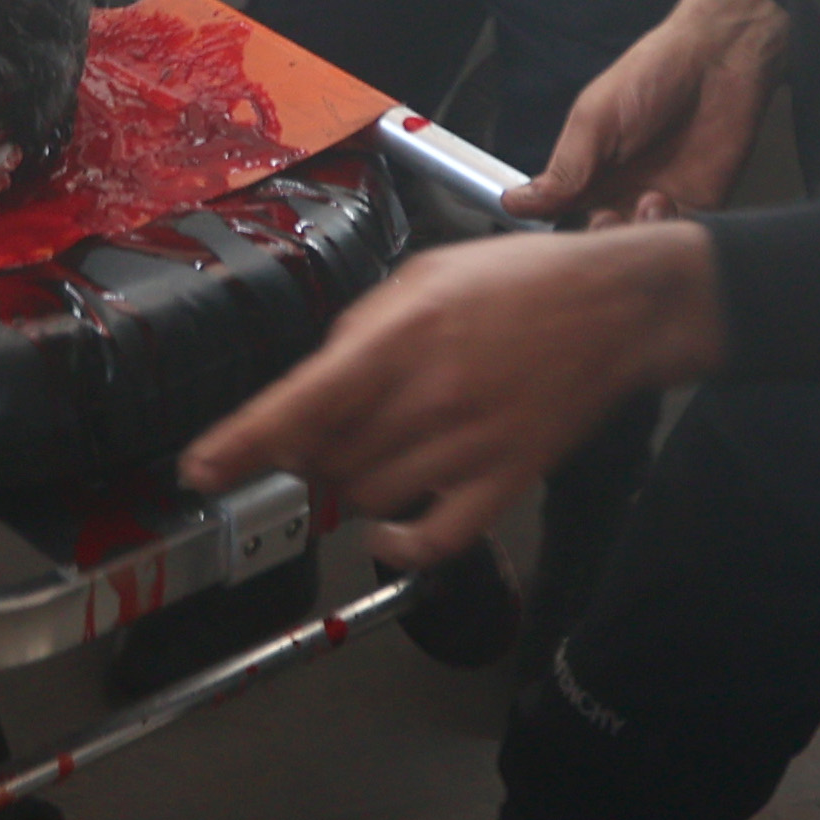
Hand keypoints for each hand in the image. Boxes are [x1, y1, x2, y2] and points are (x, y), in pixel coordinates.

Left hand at [181, 219, 718, 563]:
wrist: (618, 306)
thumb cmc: (520, 283)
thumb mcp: (425, 274)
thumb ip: (362, 328)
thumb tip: (315, 383)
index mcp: (400, 336)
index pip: (301, 403)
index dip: (241, 442)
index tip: (201, 469)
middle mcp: (428, 395)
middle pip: (325, 459)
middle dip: (306, 453)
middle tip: (323, 433)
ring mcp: (468, 444)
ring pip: (367, 498)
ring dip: (350, 486)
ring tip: (372, 453)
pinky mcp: (505, 480)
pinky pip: (433, 539)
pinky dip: (398, 545)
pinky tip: (387, 528)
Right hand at [511, 0, 788, 226]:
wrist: (718, 60)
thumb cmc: (651, 75)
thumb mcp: (595, 119)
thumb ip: (564, 168)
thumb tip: (517, 202)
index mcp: (589, 171)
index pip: (561, 215)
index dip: (556, 228)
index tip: (554, 228)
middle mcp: (623, 190)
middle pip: (601, 239)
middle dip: (602, 238)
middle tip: (607, 216)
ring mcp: (660, 200)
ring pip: (640, 245)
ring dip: (638, 235)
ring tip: (648, 199)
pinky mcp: (700, 205)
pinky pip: (681, 238)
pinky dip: (673, 234)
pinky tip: (668, 201)